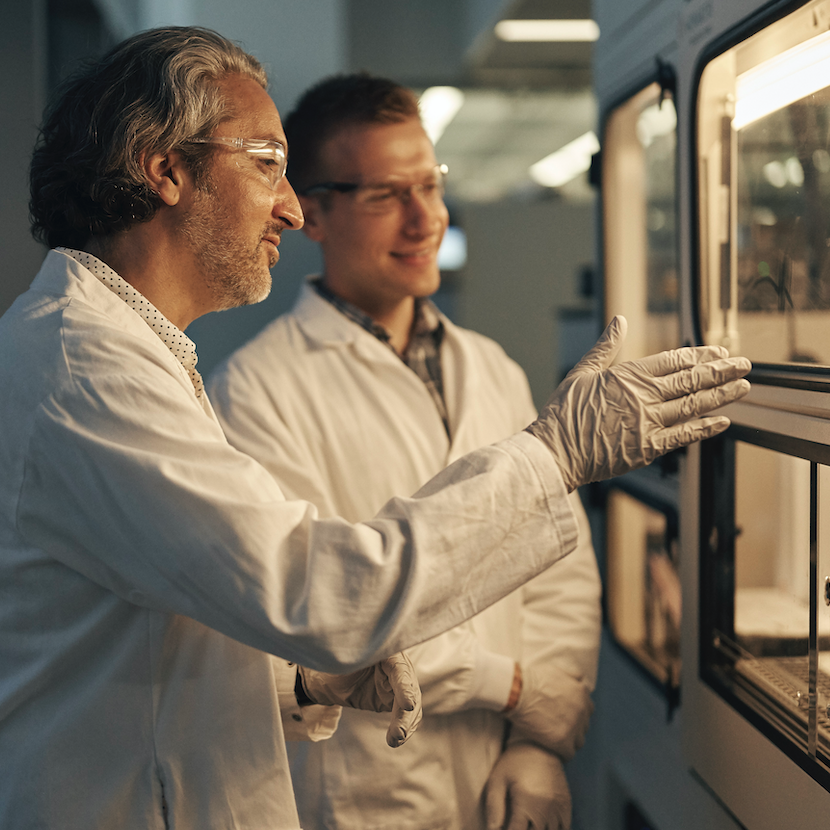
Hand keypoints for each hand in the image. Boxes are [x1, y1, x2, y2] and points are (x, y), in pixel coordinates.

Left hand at [298, 651, 421, 747]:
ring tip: (394, 740)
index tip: (408, 705)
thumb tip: (349, 669)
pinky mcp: (395, 698)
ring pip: (412, 702)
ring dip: (406, 723)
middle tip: (398, 733)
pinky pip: (406, 713)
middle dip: (406, 712)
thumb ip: (348, 664)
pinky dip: (405, 726)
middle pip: (409, 688)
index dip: (405, 687)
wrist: (327, 678)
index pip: (399, 668)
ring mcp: (398, 682)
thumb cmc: (333, 664)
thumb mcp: (339, 663)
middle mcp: (396, 663)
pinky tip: (397, 739)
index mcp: (385, 651)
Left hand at [485, 742, 571, 829]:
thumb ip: (494, 806)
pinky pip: (566, 828)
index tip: (504, 827)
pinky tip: (543, 825)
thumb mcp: (497, 780)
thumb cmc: (514, 761)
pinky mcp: (567, 804)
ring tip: (529, 821)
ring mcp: (559, 808)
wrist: (538, 743)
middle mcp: (546, 809)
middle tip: (517, 821)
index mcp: (527, 803)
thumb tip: (492, 828)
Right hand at [505, 664, 591, 760]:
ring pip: (579, 741)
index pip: (587, 709)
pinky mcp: (562, 741)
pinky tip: (550, 748)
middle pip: (584, 726)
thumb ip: (572, 676)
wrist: (516, 691)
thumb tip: (581, 680)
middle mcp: (581, 710)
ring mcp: (573, 726)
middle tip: (556, 727)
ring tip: (553, 739)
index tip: (563, 715)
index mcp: (581, 692)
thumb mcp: (556, 670)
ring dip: (568, 740)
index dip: (575, 713)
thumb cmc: (530, 679)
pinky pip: (569, 754)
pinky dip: (560, 752)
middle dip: (572, 727)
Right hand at [526, 316, 750, 490]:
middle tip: (745, 364)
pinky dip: (705, 428)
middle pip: (691, 380)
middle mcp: (643, 397)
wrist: (554, 452)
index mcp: (628, 376)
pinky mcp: (647, 448)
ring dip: (721, 395)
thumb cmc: (563, 413)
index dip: (700, 355)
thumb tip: (619, 320)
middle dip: (722, 371)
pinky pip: (684, 436)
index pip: (674, 361)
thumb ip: (605, 347)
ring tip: (743, 387)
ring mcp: (648, 424)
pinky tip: (722, 421)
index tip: (719, 352)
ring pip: (694, 405)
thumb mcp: (581, 372)